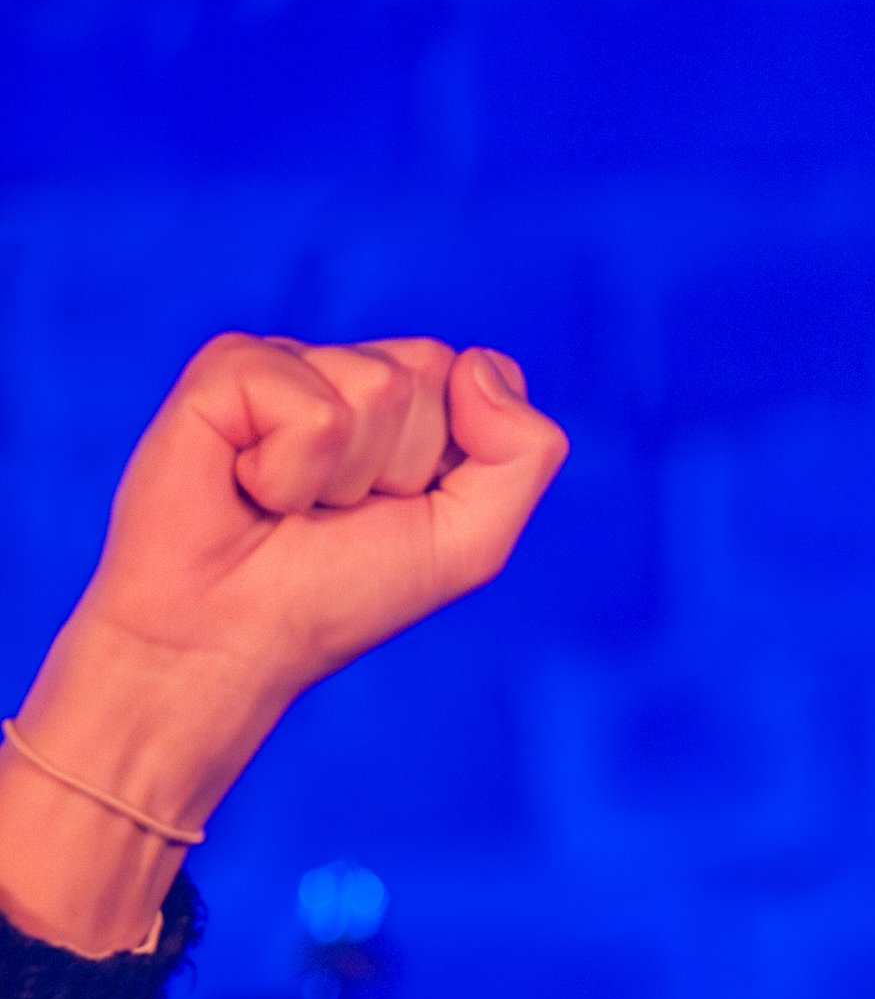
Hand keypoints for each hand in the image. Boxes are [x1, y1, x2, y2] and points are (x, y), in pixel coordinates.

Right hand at [1, 333, 565, 951]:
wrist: (230, 638)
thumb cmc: (338, 596)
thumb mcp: (470, 541)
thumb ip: (524, 454)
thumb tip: (480, 360)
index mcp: (407, 405)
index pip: (476, 375)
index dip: (453, 459)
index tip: (402, 508)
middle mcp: (346, 373)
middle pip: (428, 370)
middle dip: (401, 466)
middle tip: (337, 512)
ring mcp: (286, 363)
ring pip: (377, 385)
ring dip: (345, 477)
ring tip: (291, 506)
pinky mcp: (227, 368)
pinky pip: (313, 407)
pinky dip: (291, 472)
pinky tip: (249, 486)